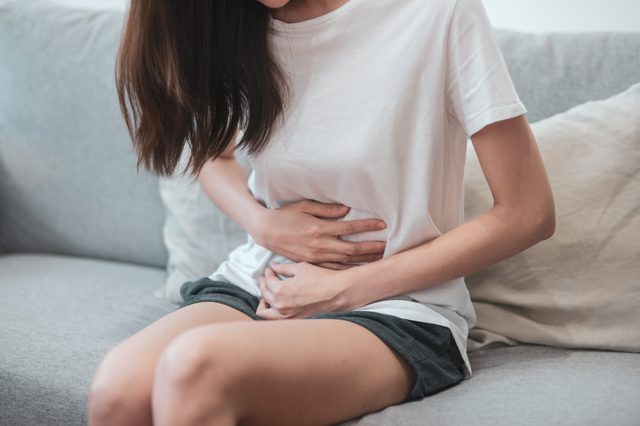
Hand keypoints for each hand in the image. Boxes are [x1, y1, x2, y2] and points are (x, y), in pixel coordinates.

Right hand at [250, 199, 387, 269]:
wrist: (266, 232)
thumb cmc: (285, 215)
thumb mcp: (304, 206)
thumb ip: (326, 209)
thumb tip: (346, 210)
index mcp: (320, 228)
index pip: (349, 227)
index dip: (367, 226)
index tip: (382, 224)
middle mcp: (320, 245)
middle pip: (352, 248)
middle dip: (371, 247)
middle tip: (388, 246)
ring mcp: (316, 257)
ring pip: (345, 261)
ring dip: (363, 260)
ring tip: (380, 259)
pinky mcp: (311, 263)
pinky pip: (333, 269)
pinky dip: (348, 270)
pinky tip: (360, 270)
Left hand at [256, 261, 348, 319]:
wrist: (337, 292)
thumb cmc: (321, 278)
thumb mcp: (301, 268)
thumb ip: (283, 268)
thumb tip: (273, 266)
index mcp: (281, 290)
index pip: (268, 280)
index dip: (267, 272)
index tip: (270, 268)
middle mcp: (281, 305)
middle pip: (264, 294)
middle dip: (263, 284)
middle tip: (265, 277)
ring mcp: (287, 315)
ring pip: (264, 312)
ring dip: (263, 302)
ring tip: (266, 294)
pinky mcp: (294, 319)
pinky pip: (275, 319)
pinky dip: (271, 313)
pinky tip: (276, 304)